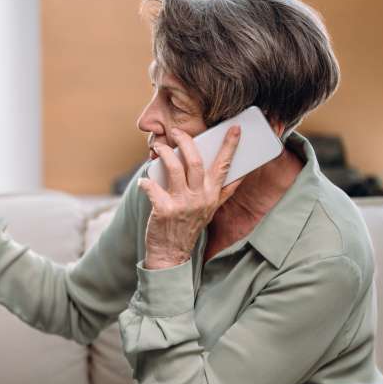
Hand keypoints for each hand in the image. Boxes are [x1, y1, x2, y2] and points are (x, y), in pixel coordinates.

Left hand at [136, 127, 241, 269]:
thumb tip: (239, 176)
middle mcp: (200, 198)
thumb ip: (223, 193)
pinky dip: (145, 181)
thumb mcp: (211, 211)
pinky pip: (152, 187)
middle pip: (196, 161)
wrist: (171, 254)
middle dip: (186, 141)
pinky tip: (143, 181)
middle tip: (177, 131)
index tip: (235, 129)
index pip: (224, 166)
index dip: (230, 146)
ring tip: (158, 148)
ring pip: (174, 168)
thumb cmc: (189, 227)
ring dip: (163, 154)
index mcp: (212, 195)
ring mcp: (182, 204)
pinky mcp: (164, 210)